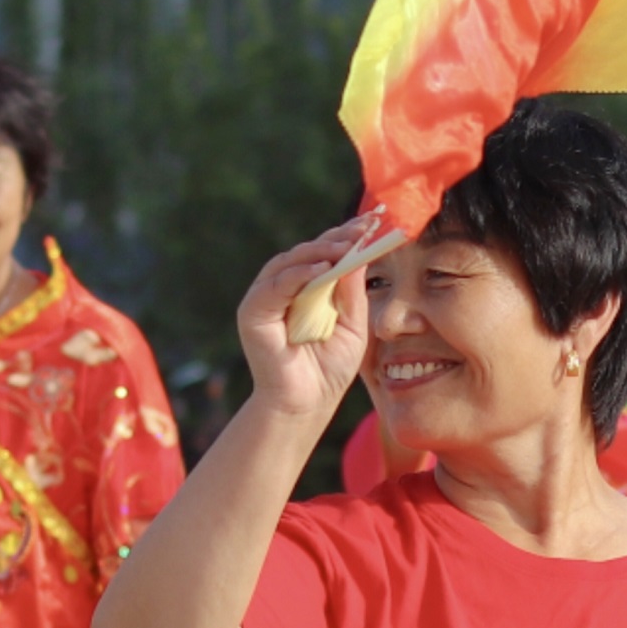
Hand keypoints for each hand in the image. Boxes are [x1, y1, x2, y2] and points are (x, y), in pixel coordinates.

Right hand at [236, 219, 380, 423]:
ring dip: (319, 253)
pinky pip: (275, 286)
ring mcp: (265, 298)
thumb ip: (352, 291)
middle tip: (363, 228)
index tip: (374, 222)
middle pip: (307, 252)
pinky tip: (321, 271)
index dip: (347, 236)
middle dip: (337, 238)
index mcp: (306, 288)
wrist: (307, 405)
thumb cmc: (329, 368)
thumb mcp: (352, 324)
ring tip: (346, 247)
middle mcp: (283, 287)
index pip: (325, 254)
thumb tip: (359, 252)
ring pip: (290, 262)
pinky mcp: (252, 312)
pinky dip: (297, 277)